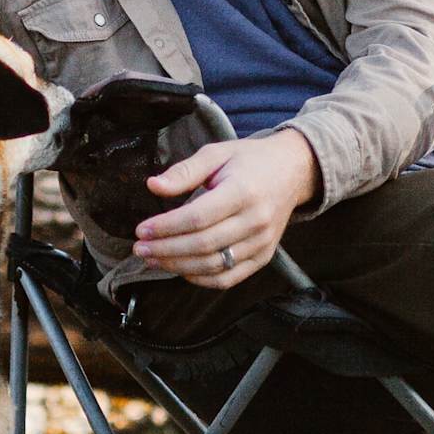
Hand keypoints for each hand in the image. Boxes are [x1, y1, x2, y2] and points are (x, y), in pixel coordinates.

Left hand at [134, 129, 318, 289]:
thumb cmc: (250, 160)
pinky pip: (229, 278)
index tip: (142, 229)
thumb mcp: (217, 153)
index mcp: (244, 191)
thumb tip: (154, 186)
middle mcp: (256, 220)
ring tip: (153, 259)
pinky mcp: (264, 256)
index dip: (167, 227)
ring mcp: (262, 242)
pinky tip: (180, 270)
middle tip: (140, 248)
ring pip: (213, 265)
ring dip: (178, 266)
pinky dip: (201, 279)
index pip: (198, 217)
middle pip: (203, 244)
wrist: (292, 171)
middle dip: (166, 250)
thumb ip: (185, 171)